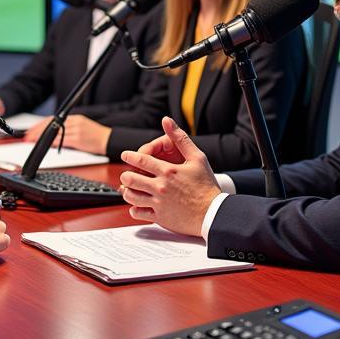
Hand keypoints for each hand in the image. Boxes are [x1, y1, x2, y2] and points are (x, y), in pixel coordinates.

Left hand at [24, 114, 110, 155]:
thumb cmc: (95, 136)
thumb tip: (52, 136)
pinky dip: (52, 142)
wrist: (109, 139)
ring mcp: (76, 130)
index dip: (39, 125)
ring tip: (32, 141)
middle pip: (51, 125)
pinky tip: (45, 145)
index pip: (52, 119)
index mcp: (74, 118)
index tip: (30, 131)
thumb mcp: (81, 127)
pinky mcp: (79, 139)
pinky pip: (62, 140)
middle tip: (27, 136)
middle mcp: (74, 121)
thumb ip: (67, 129)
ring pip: (54, 132)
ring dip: (41, 137)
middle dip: (37, 131)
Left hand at [119, 116, 220, 236]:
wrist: (214, 213)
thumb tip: (167, 120)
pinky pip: (138, 213)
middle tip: (126, 175)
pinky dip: (134, 209)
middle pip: (130, 179)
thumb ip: (180, 138)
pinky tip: (137, 206)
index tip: (125, 155)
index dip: (129, 156)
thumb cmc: (207, 185)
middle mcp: (160, 187)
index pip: (141, 160)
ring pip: (131, 196)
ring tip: (129, 189)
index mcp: (168, 171)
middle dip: (125, 175)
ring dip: (127, 192)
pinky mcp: (160, 218)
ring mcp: (159, 203)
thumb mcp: (197, 157)